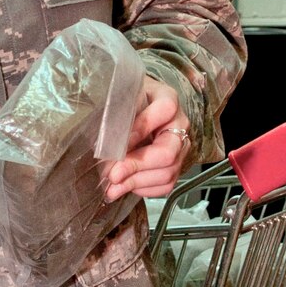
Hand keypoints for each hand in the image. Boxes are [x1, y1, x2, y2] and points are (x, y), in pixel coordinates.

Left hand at [102, 76, 191, 201]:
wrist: (139, 108)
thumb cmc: (128, 101)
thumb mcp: (121, 96)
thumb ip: (117, 112)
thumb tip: (105, 142)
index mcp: (168, 99)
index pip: (163, 111)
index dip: (141, 128)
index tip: (116, 143)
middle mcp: (179, 124)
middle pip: (167, 152)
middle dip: (137, 165)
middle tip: (113, 174)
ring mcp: (180, 147)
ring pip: (166, 172)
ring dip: (136, 182)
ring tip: (113, 187)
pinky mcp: (176, 166)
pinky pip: (165, 185)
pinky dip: (143, 189)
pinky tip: (124, 187)